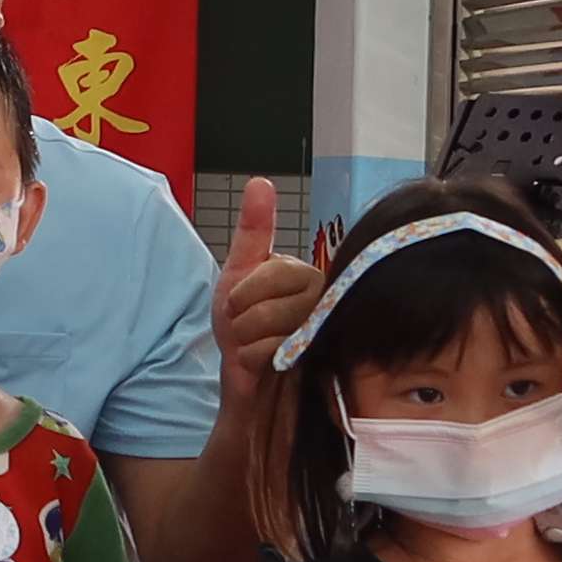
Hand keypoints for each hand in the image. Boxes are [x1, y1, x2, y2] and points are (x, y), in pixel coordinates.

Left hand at [206, 176, 323, 392]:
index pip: (276, 272)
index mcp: (305, 275)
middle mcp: (323, 300)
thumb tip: (261, 181)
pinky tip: (263, 363)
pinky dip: (253, 360)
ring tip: (256, 344)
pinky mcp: (316, 364)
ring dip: (247, 342)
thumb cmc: (242, 327)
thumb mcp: (238, 272)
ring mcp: (322, 333)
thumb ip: (254, 230)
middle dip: (244, 320)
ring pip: (274, 329)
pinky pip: (273, 354)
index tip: (238, 304)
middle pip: (273, 303)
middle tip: (247, 328)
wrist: (245, 380)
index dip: (244, 293)